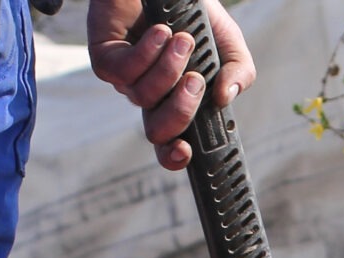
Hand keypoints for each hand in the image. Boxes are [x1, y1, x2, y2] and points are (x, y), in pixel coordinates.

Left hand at [85, 0, 256, 171]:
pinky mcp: (105, 57)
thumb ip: (239, 72)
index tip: (186, 152)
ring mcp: (126, 78)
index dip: (175, 156)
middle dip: (180, 111)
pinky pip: (124, 71)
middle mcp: (150, 94)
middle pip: (157, 131)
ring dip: (168, 68)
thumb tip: (225, 98)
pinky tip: (161, 31)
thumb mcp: (228, 43)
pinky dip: (147, 52)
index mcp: (177, 99)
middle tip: (196, 81)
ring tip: (182, 39)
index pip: (172, 141)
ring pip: (143, 96)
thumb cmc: (193, 11)